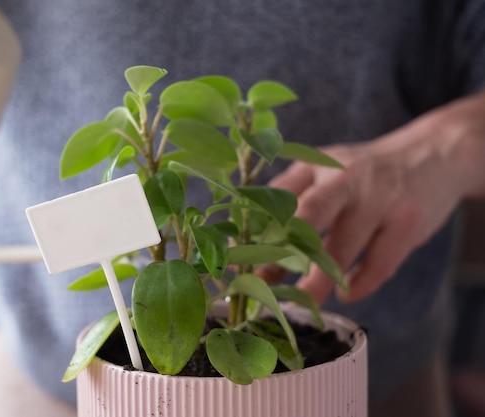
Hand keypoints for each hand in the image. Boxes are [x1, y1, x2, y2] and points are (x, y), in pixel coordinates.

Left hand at [267, 90, 484, 303]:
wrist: (434, 154)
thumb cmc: (364, 174)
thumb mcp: (324, 172)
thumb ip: (291, 200)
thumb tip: (252, 247)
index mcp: (315, 164)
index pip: (276, 198)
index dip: (253, 231)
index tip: (234, 261)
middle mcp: (345, 177)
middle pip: (308, 217)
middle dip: (280, 254)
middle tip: (261, 285)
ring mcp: (379, 199)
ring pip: (342, 248)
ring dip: (317, 282)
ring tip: (302, 303)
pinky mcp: (408, 222)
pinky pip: (379, 263)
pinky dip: (360, 284)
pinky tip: (346, 293)